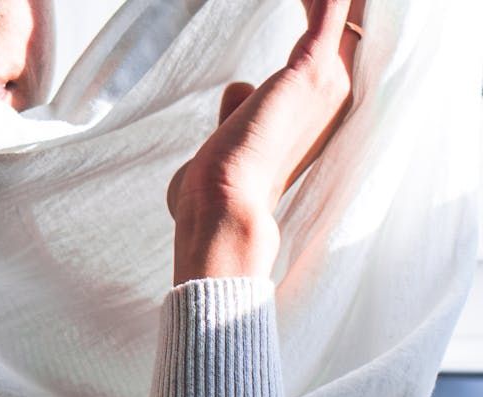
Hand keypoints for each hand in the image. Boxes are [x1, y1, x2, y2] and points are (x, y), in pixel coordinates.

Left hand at [167, 0, 364, 283]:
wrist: (222, 211)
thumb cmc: (215, 194)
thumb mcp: (228, 143)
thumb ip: (237, 113)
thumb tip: (239, 88)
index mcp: (316, 117)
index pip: (331, 55)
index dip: (323, 24)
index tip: (308, 4)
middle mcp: (334, 97)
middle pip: (345, 27)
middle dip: (326, 6)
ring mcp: (328, 82)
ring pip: (339, 11)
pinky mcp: (309, 68)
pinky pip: (328, 7)